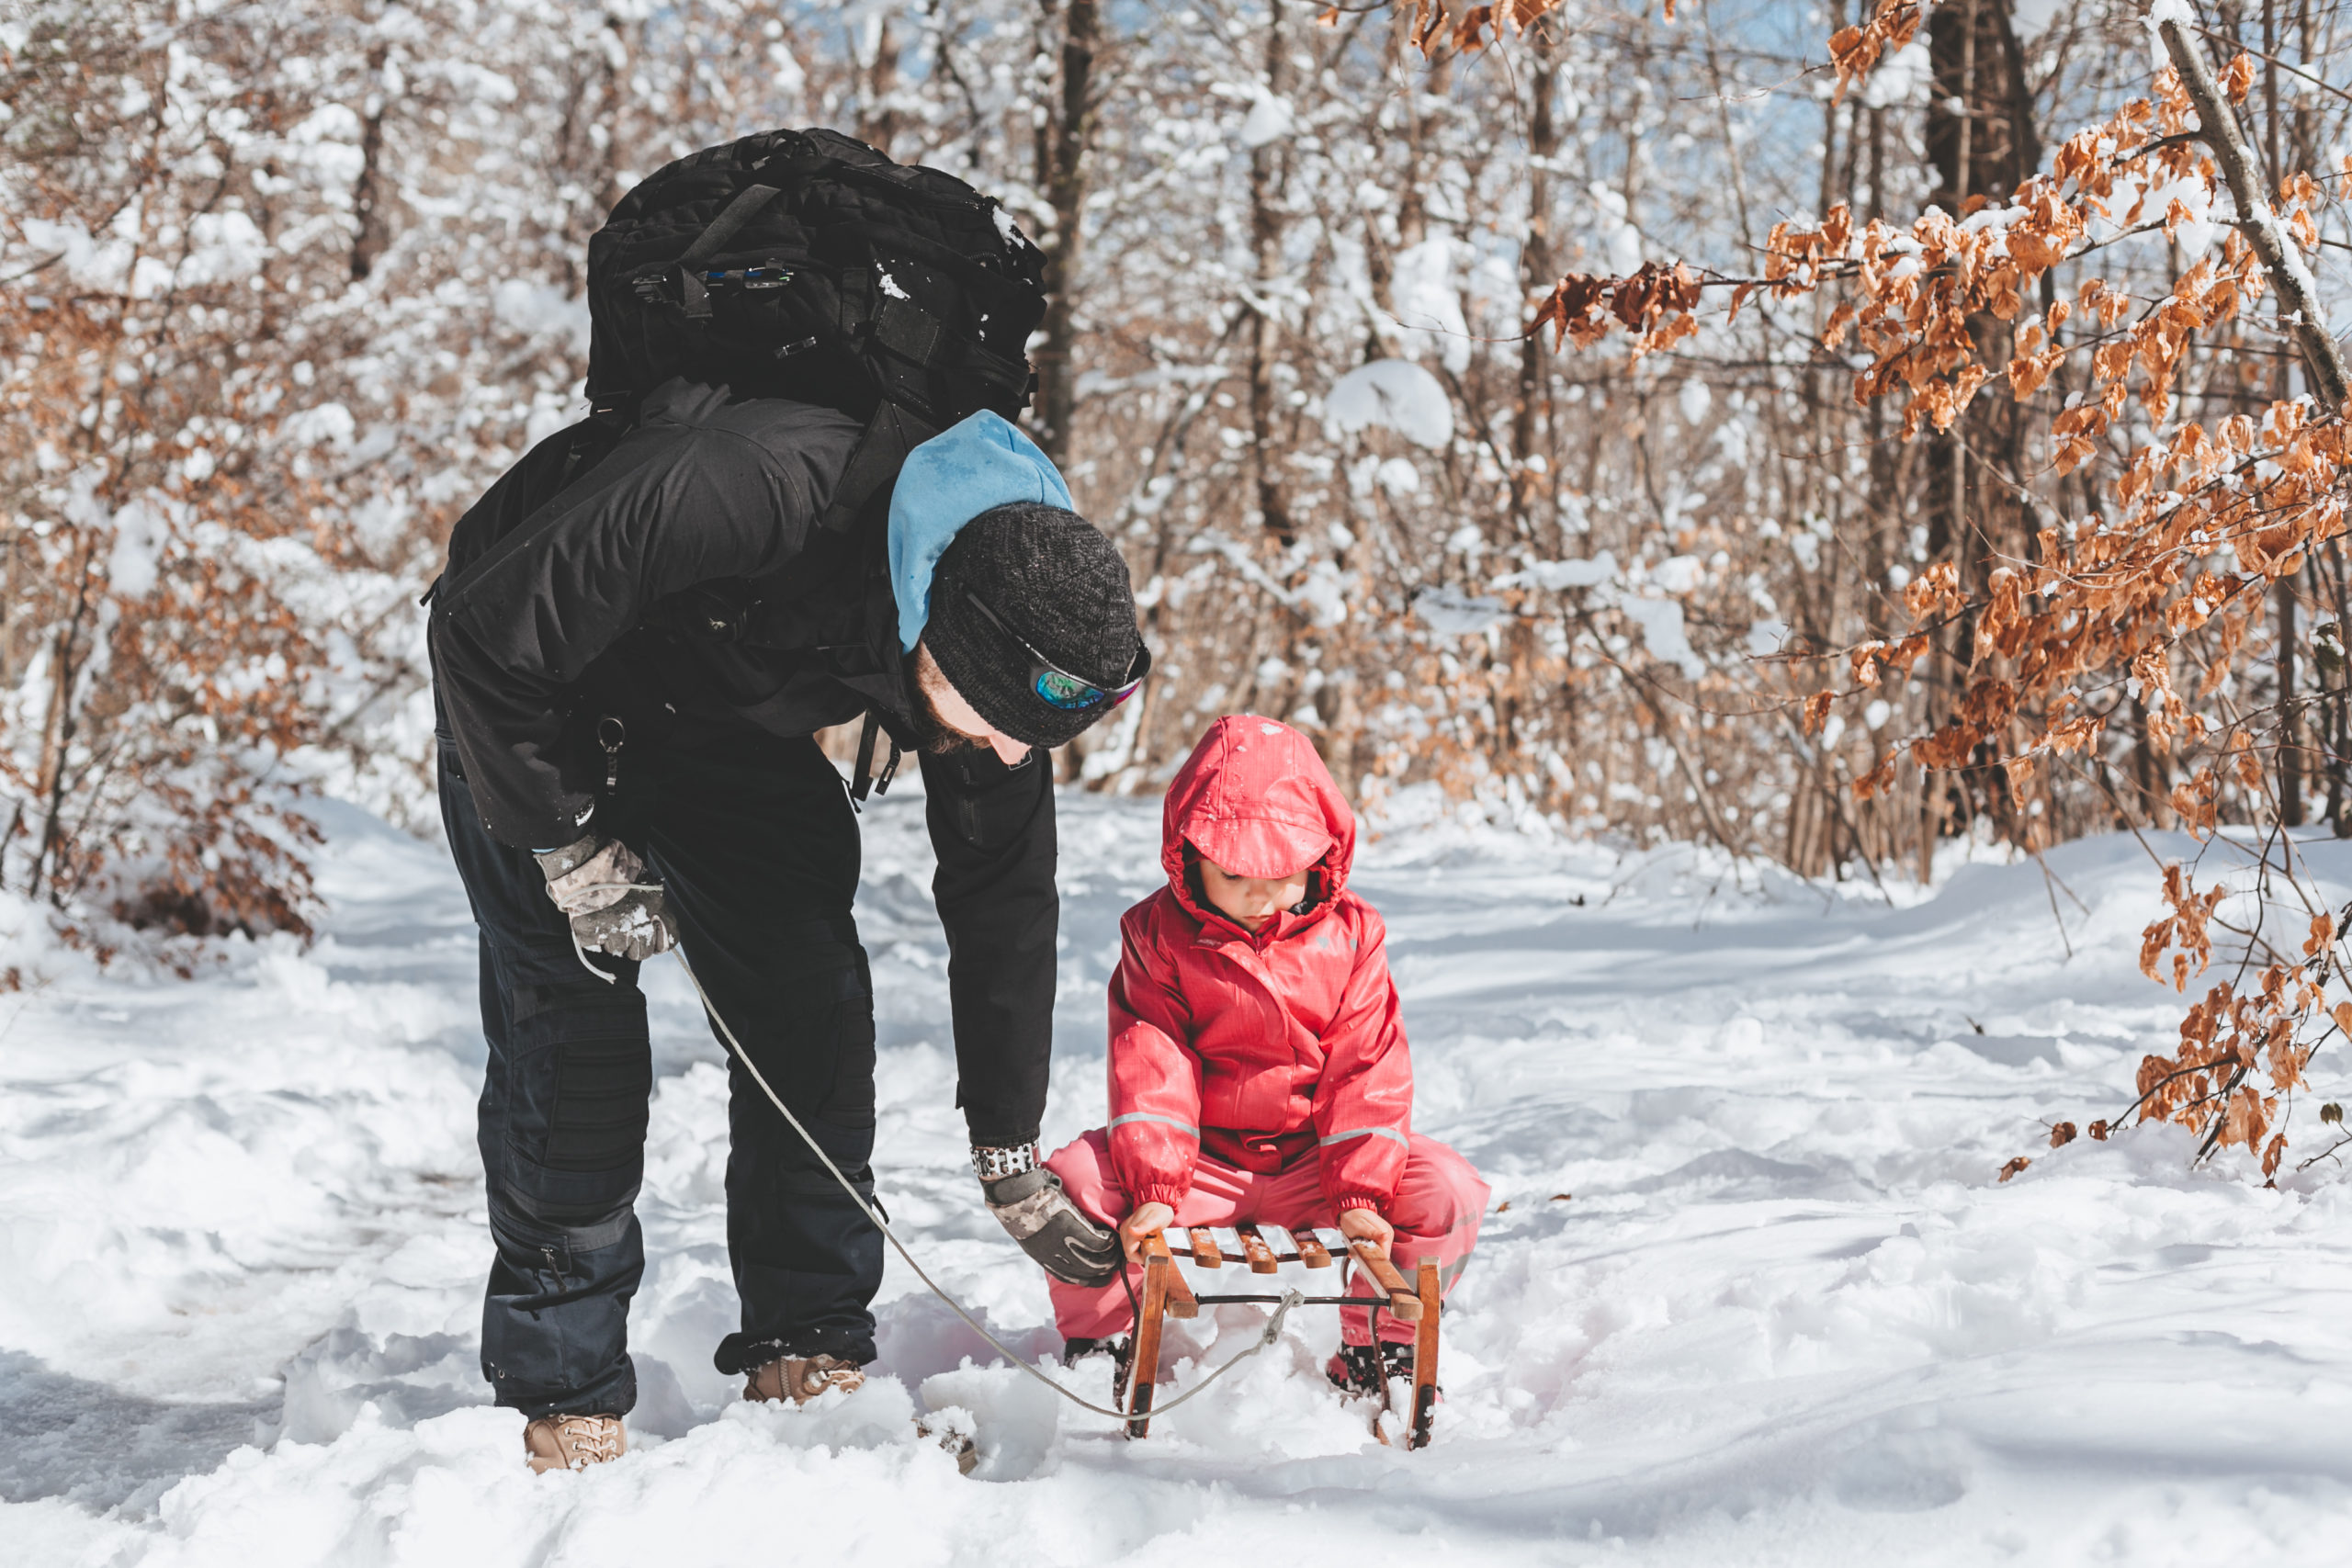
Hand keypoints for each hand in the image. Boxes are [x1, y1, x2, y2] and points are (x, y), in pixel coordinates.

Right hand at [535, 835, 677, 960]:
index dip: (660, 941)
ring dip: (612, 939)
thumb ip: (657, 906)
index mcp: (654, 908)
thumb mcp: (647, 883)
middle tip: (624, 929)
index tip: (652, 937)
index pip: (669, 940)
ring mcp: (612, 930)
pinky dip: (592, 937)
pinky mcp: (588, 933)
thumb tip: (658, 924)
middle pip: (642, 952)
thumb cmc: (618, 867)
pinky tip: (593, 920)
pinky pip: (594, 946)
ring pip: (617, 950)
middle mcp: (636, 923)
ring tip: (606, 919)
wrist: (587, 860)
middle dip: (635, 944)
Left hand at [979, 1160, 1121, 1285]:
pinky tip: (1112, 1237)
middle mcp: (1056, 1257)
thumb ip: (1047, 1241)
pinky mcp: (1075, 1231)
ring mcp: (1066, 1245)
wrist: (1018, 1197)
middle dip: (1103, 1271)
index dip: (1087, 1278)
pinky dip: (1108, 1241)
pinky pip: (1098, 1242)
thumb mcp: (1032, 1233)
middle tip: (1115, 1264)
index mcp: (1044, 1259)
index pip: (1070, 1277)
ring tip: (1117, 1250)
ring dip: (1109, 1257)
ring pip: (1095, 1260)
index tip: (1100, 1278)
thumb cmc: (1022, 1208)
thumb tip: (1057, 1241)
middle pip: (1086, 1272)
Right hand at [1118, 1202, 1175, 1264]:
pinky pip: (1132, 1245)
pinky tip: (1147, 1240)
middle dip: (1141, 1254)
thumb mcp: (1155, 1219)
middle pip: (1129, 1252)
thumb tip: (1131, 1231)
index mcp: (1129, 1229)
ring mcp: (1126, 1230)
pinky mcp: (1129, 1231)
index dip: (1140, 1258)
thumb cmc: (1160, 1210)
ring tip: (1150, 1242)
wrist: (1160, 1201)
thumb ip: (1144, 1226)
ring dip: (1140, 1250)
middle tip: (1152, 1247)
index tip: (1150, 1254)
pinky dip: (1140, 1246)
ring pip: (1130, 1250)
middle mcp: (1125, 1230)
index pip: (1129, 1253)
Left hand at [1337, 1206, 1393, 1259]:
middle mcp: (1388, 1234)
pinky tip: (1360, 1241)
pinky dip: (1366, 1247)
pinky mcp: (1380, 1236)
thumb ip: (1372, 1233)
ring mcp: (1385, 1235)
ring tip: (1357, 1242)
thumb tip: (1386, 1237)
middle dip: (1369, 1254)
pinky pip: (1375, 1247)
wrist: (1349, 1209)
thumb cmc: (1352, 1217)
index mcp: (1386, 1232)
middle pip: (1381, 1254)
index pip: (1385, 1255)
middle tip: (1357, 1247)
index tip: (1364, 1257)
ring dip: (1367, 1251)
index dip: (1374, 1258)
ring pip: (1378, 1252)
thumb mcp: (1360, 1226)